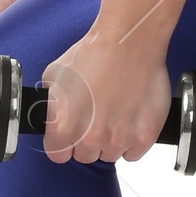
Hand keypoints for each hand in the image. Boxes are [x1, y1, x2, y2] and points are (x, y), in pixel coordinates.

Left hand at [39, 29, 173, 164]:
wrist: (129, 41)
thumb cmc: (95, 52)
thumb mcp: (54, 75)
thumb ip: (50, 104)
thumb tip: (52, 113)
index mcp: (63, 127)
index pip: (59, 155)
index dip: (64, 144)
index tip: (71, 135)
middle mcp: (90, 138)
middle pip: (86, 156)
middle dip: (88, 139)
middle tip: (96, 116)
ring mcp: (119, 139)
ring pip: (110, 154)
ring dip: (111, 139)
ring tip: (115, 113)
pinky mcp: (145, 136)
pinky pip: (134, 152)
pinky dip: (133, 140)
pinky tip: (130, 119)